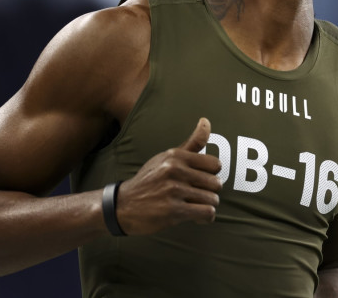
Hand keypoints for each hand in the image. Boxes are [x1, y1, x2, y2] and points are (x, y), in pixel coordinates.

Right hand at [114, 117, 221, 234]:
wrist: (122, 206)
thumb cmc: (149, 180)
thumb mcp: (166, 158)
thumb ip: (191, 143)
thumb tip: (206, 120)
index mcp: (175, 156)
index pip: (215, 165)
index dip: (212, 175)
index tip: (202, 180)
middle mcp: (174, 171)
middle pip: (216, 184)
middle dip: (211, 192)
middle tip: (199, 196)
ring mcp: (173, 191)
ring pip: (213, 199)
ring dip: (208, 206)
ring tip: (197, 206)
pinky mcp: (172, 211)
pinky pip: (206, 213)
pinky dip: (206, 217)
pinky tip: (198, 218)